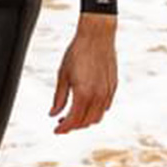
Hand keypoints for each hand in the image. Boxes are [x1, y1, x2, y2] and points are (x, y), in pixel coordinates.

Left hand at [49, 13, 117, 134]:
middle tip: (61, 123)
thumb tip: (53, 114)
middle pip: (86, 122)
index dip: (63, 128)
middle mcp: (98, 96)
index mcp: (83, 94)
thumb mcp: (62, 74)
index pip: (73, 120)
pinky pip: (105, 107)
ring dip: (85, 121)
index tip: (56, 130)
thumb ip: (59, 97)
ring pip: (97, 117)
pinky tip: (86, 105)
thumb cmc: (77, 52)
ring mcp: (108, 92)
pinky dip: (95, 112)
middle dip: (73, 126)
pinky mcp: (113, 87)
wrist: (97, 36)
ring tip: (73, 115)